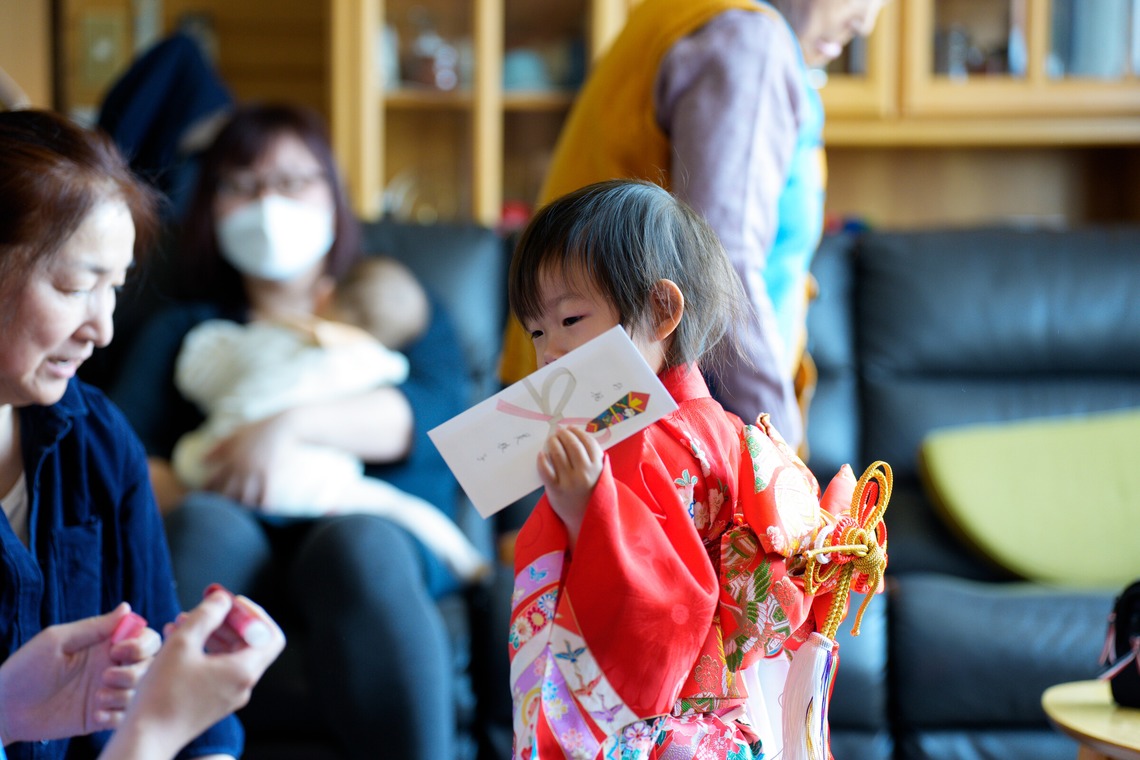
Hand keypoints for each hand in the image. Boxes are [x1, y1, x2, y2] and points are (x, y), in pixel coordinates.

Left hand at [0, 603, 160, 743]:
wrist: (4, 709)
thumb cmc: (24, 669)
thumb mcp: (56, 641)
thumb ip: (93, 627)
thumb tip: (127, 608)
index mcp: (104, 645)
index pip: (144, 638)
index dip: (142, 643)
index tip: (120, 650)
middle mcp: (111, 667)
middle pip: (149, 665)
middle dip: (135, 671)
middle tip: (107, 676)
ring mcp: (107, 692)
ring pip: (139, 692)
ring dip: (124, 694)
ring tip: (97, 698)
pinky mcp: (100, 717)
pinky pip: (124, 717)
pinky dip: (116, 716)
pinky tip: (95, 715)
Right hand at [101, 590, 283, 759]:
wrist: (145, 738)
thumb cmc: (162, 693)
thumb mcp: (182, 642)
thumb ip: (206, 615)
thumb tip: (223, 599)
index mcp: (244, 671)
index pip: (269, 635)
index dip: (254, 614)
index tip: (230, 604)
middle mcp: (242, 685)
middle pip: (250, 643)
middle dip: (228, 621)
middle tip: (205, 608)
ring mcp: (228, 696)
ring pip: (230, 655)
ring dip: (211, 634)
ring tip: (181, 622)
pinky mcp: (212, 702)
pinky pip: (216, 670)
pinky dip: (203, 652)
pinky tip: (177, 641)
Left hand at [204, 414, 298, 507]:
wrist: (283, 426)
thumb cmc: (258, 430)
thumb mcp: (235, 435)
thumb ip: (218, 448)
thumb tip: (201, 461)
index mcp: (230, 457)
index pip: (214, 479)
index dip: (208, 492)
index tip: (206, 502)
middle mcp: (240, 467)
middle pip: (228, 493)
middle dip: (226, 505)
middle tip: (225, 514)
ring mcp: (255, 471)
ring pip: (246, 497)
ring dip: (245, 507)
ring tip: (245, 516)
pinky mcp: (270, 474)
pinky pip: (266, 496)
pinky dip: (265, 506)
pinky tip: (265, 511)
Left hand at [537, 426, 602, 546]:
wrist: (586, 521)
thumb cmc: (593, 496)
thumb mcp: (602, 477)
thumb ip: (595, 460)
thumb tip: (579, 438)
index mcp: (598, 468)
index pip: (588, 442)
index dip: (578, 433)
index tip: (571, 429)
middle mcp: (584, 473)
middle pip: (572, 445)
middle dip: (564, 435)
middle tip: (558, 432)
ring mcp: (569, 482)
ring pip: (558, 454)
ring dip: (553, 443)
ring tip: (551, 440)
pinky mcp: (556, 490)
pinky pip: (546, 470)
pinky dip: (542, 459)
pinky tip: (541, 454)